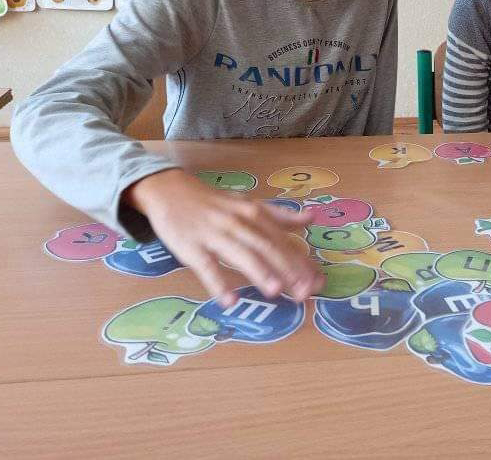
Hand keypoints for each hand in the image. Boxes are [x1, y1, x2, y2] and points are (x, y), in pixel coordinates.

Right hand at [124, 169, 323, 306]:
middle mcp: (238, 222)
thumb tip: (311, 219)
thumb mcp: (249, 204)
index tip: (319, 281)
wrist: (171, 190)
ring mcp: (214, 234)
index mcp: (254, 213)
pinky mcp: (190, 246)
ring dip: (258, 271)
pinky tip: (229, 300)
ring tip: (275, 291)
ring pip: (240, 253)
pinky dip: (217, 283)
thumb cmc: (215, 203)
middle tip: (304, 292)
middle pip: (266, 247)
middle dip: (287, 269)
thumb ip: (280, 215)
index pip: (283, 240)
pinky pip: (206, 266)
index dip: (302, 261)